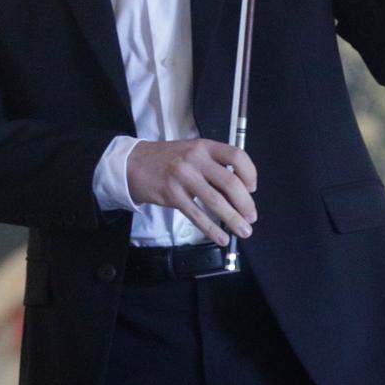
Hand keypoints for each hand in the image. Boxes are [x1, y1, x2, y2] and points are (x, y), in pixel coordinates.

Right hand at [126, 139, 258, 246]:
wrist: (132, 163)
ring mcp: (183, 177)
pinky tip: (221, 237)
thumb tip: (240, 191)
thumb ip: (214, 165)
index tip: (252, 188)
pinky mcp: (171, 195)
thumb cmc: (168, 159)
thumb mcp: (193, 152)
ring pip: (215, 201)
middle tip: (251, 217)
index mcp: (205, 146)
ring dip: (233, 219)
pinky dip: (211, 229)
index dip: (250, 173)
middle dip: (245, 203)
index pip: (237, 156)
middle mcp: (196, 159)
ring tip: (244, 231)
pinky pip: (196, 215)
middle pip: (230, 182)